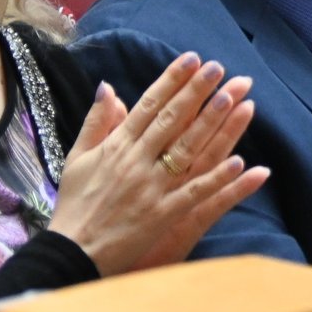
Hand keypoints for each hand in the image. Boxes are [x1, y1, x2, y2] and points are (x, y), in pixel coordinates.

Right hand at [48, 53, 267, 275]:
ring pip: (186, 149)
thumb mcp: (77, 158)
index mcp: (116, 146)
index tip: (193, 59)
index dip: (172, 80)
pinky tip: (241, 162)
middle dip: (196, 91)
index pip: (149, 106)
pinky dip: (217, 179)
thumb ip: (96, 122)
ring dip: (211, 124)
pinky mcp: (162, 216)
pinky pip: (195, 194)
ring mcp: (151, 188)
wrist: (70, 252)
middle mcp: (136, 162)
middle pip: (172, 120)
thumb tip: (107, 86)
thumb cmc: (74, 205)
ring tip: (233, 100)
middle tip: (219, 67)